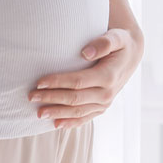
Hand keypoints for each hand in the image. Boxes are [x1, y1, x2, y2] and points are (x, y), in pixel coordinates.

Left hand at [29, 27, 144, 128]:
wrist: (131, 55)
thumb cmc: (121, 43)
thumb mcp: (117, 37)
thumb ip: (104, 43)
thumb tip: (85, 53)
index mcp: (108, 76)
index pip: (78, 82)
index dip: (58, 82)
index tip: (39, 81)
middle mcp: (107, 93)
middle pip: (74, 99)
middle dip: (51, 98)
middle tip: (31, 96)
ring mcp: (105, 103)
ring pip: (77, 112)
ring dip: (57, 113)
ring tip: (38, 113)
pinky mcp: (102, 108)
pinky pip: (85, 118)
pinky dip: (70, 123)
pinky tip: (56, 125)